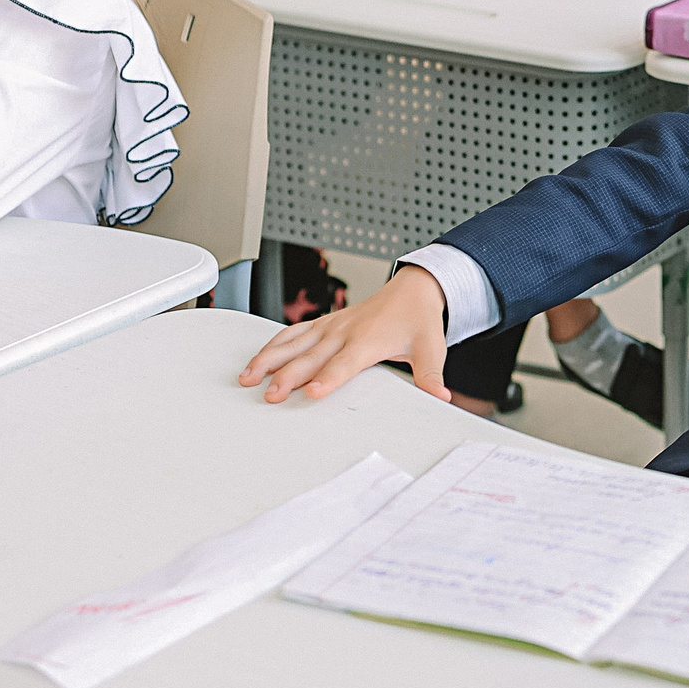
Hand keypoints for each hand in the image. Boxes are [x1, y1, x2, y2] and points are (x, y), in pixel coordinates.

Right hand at [241, 264, 450, 403]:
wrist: (412, 290)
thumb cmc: (418, 320)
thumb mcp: (431, 348)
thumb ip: (431, 375)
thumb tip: (441, 398)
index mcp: (368, 341)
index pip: (344, 364)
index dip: (327, 378)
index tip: (312, 392)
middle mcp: (344, 332)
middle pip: (310, 357)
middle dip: (287, 376)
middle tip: (268, 395)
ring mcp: (330, 326)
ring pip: (293, 342)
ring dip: (268, 359)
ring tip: (247, 378)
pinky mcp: (323, 323)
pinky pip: (293, 332)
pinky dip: (272, 344)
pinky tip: (255, 359)